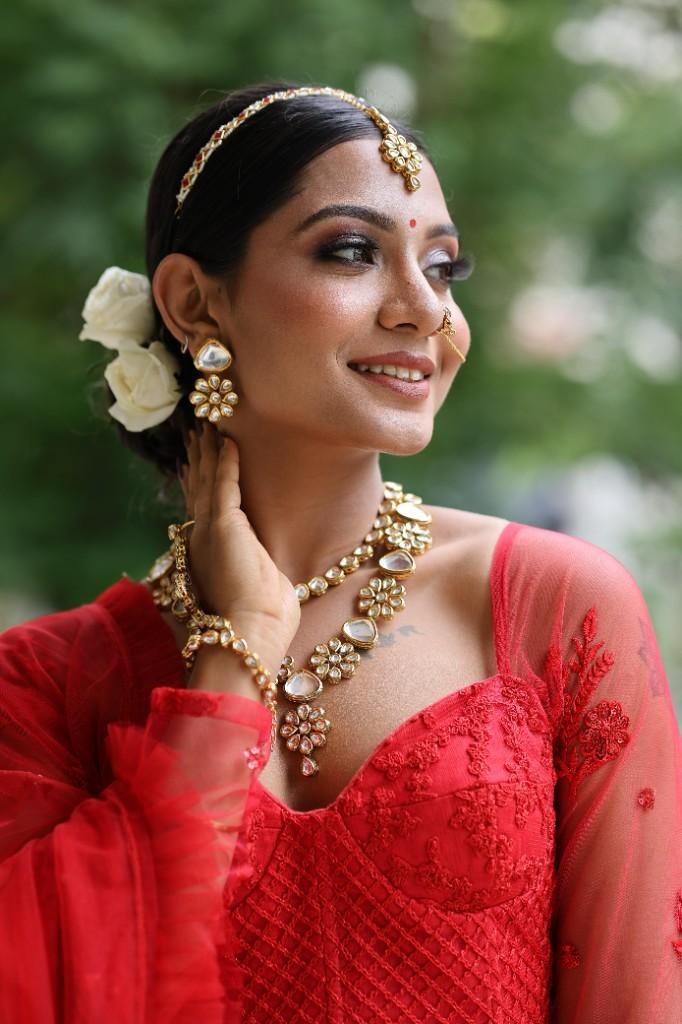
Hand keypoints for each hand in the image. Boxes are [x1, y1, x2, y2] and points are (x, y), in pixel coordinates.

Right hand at [179, 424, 300, 662]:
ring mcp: (210, 531)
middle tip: (194, 432)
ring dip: (207, 452)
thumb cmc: (260, 620)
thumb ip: (256, 571)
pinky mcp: (224, 526)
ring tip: (205, 426)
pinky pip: (225, 484)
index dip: (196, 482)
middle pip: (199, 489)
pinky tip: (228, 439)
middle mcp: (203, 539)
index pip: (201, 509)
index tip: (192, 462)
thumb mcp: (256, 587)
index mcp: (208, 554)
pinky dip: (226, 461)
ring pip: (207, 481)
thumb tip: (268, 571)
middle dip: (198, 459)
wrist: (252, 630)